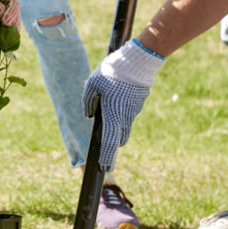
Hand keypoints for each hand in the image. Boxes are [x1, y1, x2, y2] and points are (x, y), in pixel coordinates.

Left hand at [83, 39, 165, 171]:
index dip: (107, 156)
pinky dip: (123, 109)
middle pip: (119, 137)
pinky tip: (118, 94)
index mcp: (113, 114)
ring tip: (110, 109)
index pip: (109, 142)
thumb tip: (89, 115)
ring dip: (117, 124)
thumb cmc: (111, 72)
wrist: (137, 60)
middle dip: (112, 142)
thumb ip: (88, 101)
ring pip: (125, 123)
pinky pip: (129, 110)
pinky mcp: (139, 101)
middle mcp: (125, 116)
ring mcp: (134, 109)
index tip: (105, 168)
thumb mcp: (92, 84)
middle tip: (105, 145)